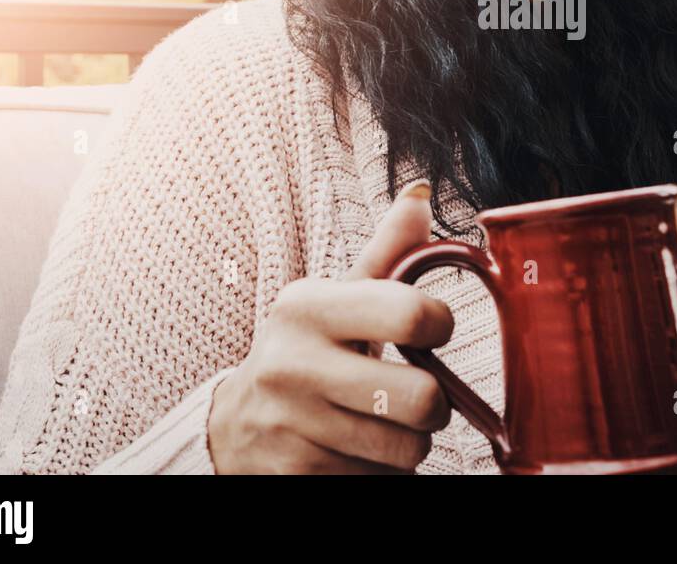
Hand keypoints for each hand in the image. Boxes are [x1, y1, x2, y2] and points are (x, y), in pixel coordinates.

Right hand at [207, 180, 452, 472]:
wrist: (234, 426)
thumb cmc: (306, 350)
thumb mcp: (336, 297)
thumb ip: (385, 252)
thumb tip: (421, 194)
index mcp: (306, 307)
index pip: (413, 313)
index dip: (442, 324)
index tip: (433, 330)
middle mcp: (293, 366)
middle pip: (423, 397)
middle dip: (433, 403)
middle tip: (416, 394)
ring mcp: (291, 428)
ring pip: (408, 449)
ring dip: (409, 442)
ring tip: (380, 422)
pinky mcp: (295, 477)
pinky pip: (381, 482)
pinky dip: (383, 472)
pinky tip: (357, 450)